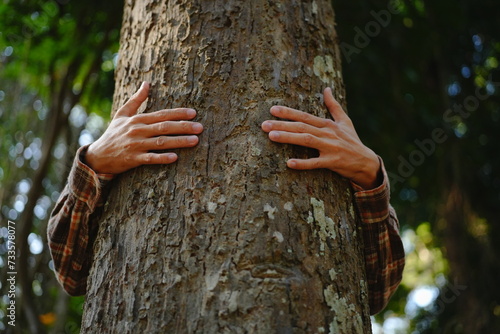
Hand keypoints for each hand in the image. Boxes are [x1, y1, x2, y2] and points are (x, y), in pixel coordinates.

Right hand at [85, 82, 203, 174]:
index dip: (178, 113)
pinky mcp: (133, 159)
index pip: (162, 114)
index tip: (194, 113)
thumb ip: (136, 100)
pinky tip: (175, 157)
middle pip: (164, 127)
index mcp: (138, 119)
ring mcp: (136, 145)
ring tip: (195, 141)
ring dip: (179, 141)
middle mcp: (138, 130)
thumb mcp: (122, 114)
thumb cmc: (113, 134)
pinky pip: (150, 158)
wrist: (98, 156)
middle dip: (184, 126)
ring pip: (161, 142)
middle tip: (200, 127)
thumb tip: (146, 83)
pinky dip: (162, 158)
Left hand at [261, 87, 380, 189]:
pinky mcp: (333, 162)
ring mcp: (331, 148)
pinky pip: (316, 163)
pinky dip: (303, 163)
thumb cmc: (352, 141)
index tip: (272, 110)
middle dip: (282, 125)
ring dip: (288, 138)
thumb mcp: (345, 121)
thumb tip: (327, 88)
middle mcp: (328, 133)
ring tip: (272, 136)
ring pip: (306, 141)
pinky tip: (289, 163)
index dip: (288, 112)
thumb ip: (334, 106)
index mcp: (328, 124)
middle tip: (263, 125)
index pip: (305, 116)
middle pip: (302, 127)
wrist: (367, 162)